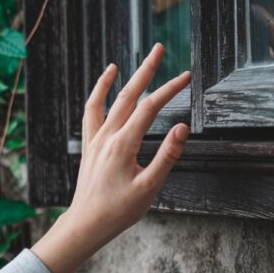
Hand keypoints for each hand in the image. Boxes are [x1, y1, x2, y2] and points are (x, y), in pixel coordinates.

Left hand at [31, 44, 190, 272]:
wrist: (86, 224)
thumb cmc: (118, 210)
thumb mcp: (149, 187)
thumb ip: (167, 156)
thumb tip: (182, 128)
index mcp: (123, 145)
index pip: (150, 108)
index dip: (170, 89)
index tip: (187, 76)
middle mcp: (106, 137)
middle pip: (128, 95)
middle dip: (145, 71)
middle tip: (159, 49)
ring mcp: (94, 140)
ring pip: (105, 102)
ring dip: (114, 80)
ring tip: (120, 63)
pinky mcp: (89, 147)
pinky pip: (90, 114)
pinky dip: (96, 97)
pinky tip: (102, 91)